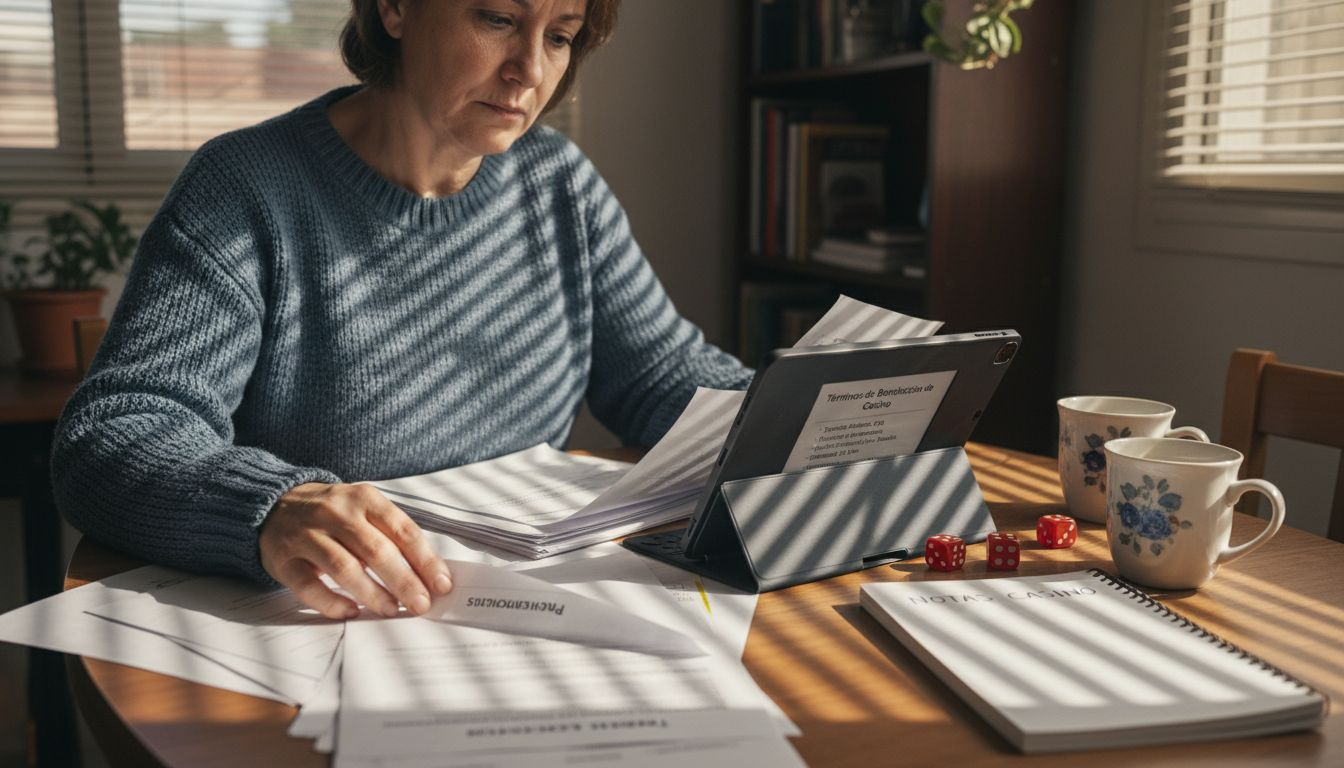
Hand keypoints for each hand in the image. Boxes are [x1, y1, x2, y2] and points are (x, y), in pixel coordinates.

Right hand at [260, 482, 452, 618]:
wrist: (273, 505)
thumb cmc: (332, 513)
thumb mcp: (364, 509)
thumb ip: (392, 535)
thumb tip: (428, 574)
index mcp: (364, 499)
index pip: (403, 530)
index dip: (426, 560)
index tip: (442, 583)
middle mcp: (336, 513)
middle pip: (377, 550)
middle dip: (404, 581)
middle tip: (421, 604)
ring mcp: (307, 536)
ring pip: (344, 567)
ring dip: (372, 593)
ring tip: (391, 609)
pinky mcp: (284, 559)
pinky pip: (309, 586)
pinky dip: (332, 603)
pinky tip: (350, 611)